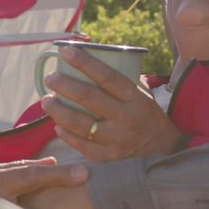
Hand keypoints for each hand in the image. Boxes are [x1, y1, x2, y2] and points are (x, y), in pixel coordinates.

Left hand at [42, 46, 184, 162]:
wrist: (160, 145)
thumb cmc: (145, 111)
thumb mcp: (141, 91)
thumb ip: (120, 78)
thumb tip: (90, 58)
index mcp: (135, 98)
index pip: (107, 77)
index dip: (85, 63)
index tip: (66, 52)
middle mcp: (125, 118)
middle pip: (89, 98)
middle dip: (64, 85)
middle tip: (51, 79)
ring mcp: (116, 139)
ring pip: (79, 124)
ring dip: (58, 110)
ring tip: (47, 101)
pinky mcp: (108, 156)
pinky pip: (80, 144)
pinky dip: (66, 134)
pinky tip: (57, 125)